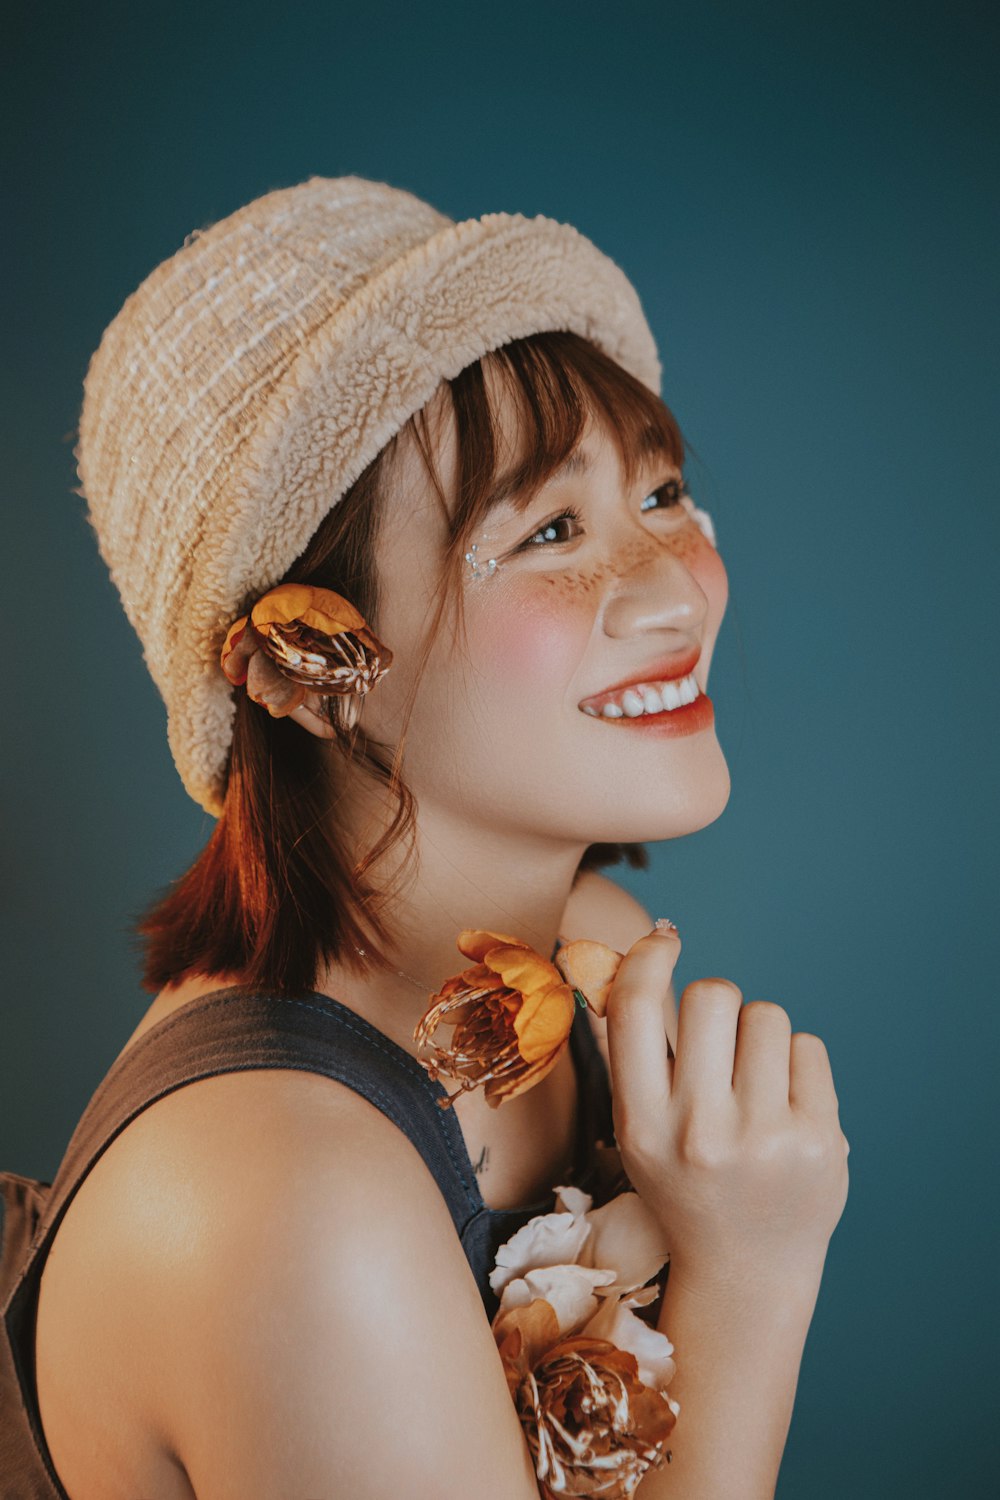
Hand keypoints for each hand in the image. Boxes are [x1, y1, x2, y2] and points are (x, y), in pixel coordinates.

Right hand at [603, 927, 849, 1289]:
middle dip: (717, 1003)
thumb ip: (628, 1051)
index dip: (649, 956)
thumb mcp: (637, 1128)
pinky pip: (808, 1046)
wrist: (746, 1268)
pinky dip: (796, 1065)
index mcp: (641, 1124)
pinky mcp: (820, 1139)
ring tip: (753, 1086)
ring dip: (758, 1036)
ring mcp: (765, 1137)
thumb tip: (621, 957)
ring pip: (766, 1014)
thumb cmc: (685, 1181)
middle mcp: (700, 1131)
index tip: (665, 940)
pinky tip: (785, 1107)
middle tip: (718, 1043)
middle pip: (712, 995)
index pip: (636, 1008)